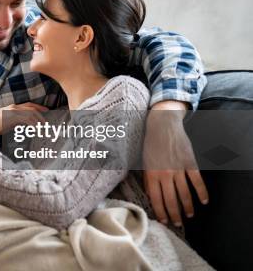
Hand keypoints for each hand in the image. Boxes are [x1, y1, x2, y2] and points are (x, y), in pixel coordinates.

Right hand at [0, 102, 47, 147]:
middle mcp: (13, 107)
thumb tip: (21, 126)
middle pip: (31, 108)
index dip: (37, 107)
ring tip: (44, 128)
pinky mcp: (12, 116)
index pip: (27, 105)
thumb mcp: (5, 122)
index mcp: (11, 108)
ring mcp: (13, 111)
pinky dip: (33, 124)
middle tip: (47, 121)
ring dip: (38, 121)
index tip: (45, 110)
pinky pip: (26, 119)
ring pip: (30, 113)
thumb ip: (13, 122)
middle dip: (41, 113)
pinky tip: (36, 130)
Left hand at [143, 100, 208, 226]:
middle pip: (171, 199)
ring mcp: (178, 168)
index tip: (164, 220)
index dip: (160, 211)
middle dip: (174, 214)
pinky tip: (204, 201)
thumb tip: (151, 196)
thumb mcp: (144, 162)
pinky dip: (201, 192)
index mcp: (151, 174)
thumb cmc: (150, 144)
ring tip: (189, 215)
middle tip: (178, 223)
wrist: (162, 125)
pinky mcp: (189, 162)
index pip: (156, 199)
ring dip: (188, 206)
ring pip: (184, 193)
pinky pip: (197, 180)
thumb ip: (147, 179)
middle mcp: (164, 173)